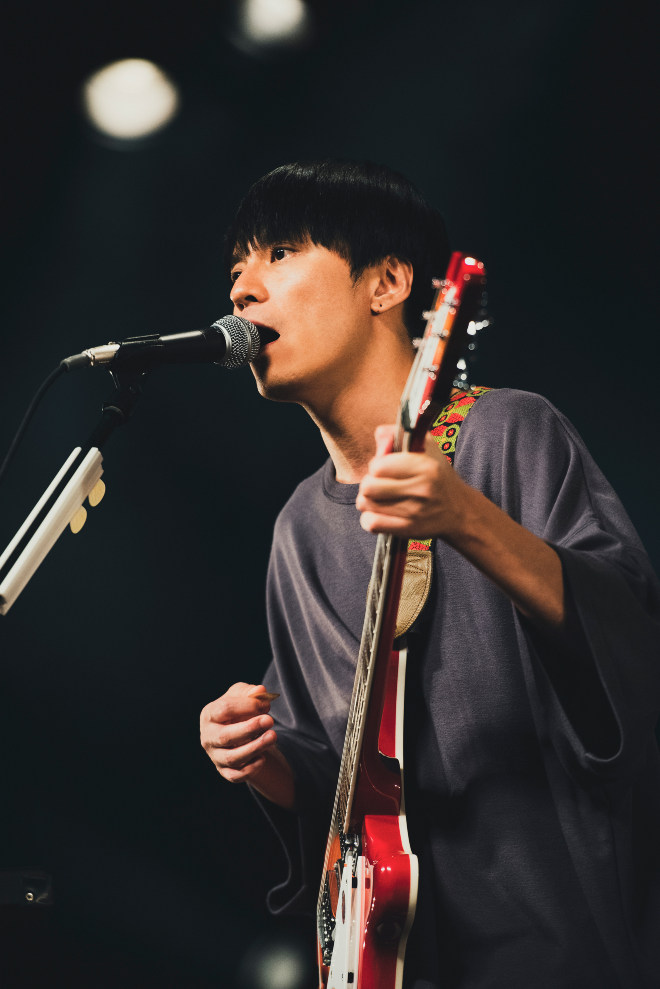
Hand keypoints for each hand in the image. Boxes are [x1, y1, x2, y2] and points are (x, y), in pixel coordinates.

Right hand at [200, 682, 276, 783]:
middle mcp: (208, 737)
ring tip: (273, 737)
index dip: (246, 706)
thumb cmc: (238, 709)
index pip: (224, 709)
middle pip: (225, 736)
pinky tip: (263, 757)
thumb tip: (260, 691)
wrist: (238, 731)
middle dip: (249, 729)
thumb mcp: (243, 695)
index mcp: (209, 714)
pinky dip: (251, 768)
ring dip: (254, 748)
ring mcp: (215, 756)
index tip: (265, 704)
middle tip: (270, 720)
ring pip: (232, 758)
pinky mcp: (224, 771)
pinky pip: (236, 775)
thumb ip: (251, 692)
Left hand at [356, 425, 465, 539]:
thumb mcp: (426, 447)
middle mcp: (422, 489)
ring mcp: (416, 512)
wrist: (460, 511)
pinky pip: (372, 524)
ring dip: (367, 501)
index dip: (376, 466)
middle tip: (378, 484)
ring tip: (378, 498)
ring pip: (366, 504)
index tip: (384, 469)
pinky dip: (368, 519)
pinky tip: (378, 513)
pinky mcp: (410, 530)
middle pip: (368, 487)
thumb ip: (398, 434)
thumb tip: (378, 435)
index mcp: (425, 466)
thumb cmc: (437, 475)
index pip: (378, 466)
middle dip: (368, 484)